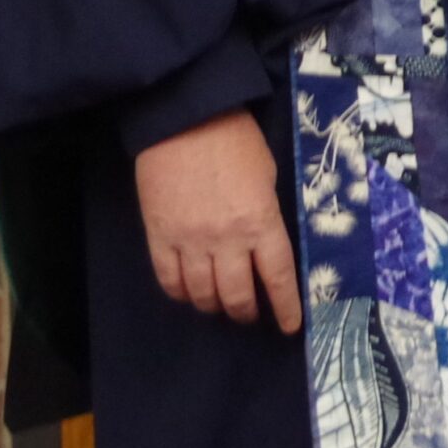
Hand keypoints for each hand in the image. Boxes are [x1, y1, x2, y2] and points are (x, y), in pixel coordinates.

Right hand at [132, 107, 300, 332]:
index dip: (285, 306)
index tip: (289, 326)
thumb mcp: (267, 175)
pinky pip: (169, 280)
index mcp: (261, 220)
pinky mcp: (159, 238)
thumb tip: (265, 242)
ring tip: (221, 305)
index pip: (277, 276)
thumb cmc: (236, 140)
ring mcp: (189, 242)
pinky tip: (189, 293)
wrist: (183, 120)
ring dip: (214, 306)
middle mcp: (226, 239)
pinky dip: (181, 293)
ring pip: (202, 294)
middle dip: (247, 311)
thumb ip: (267, 213)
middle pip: (237, 294)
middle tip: (251, 314)